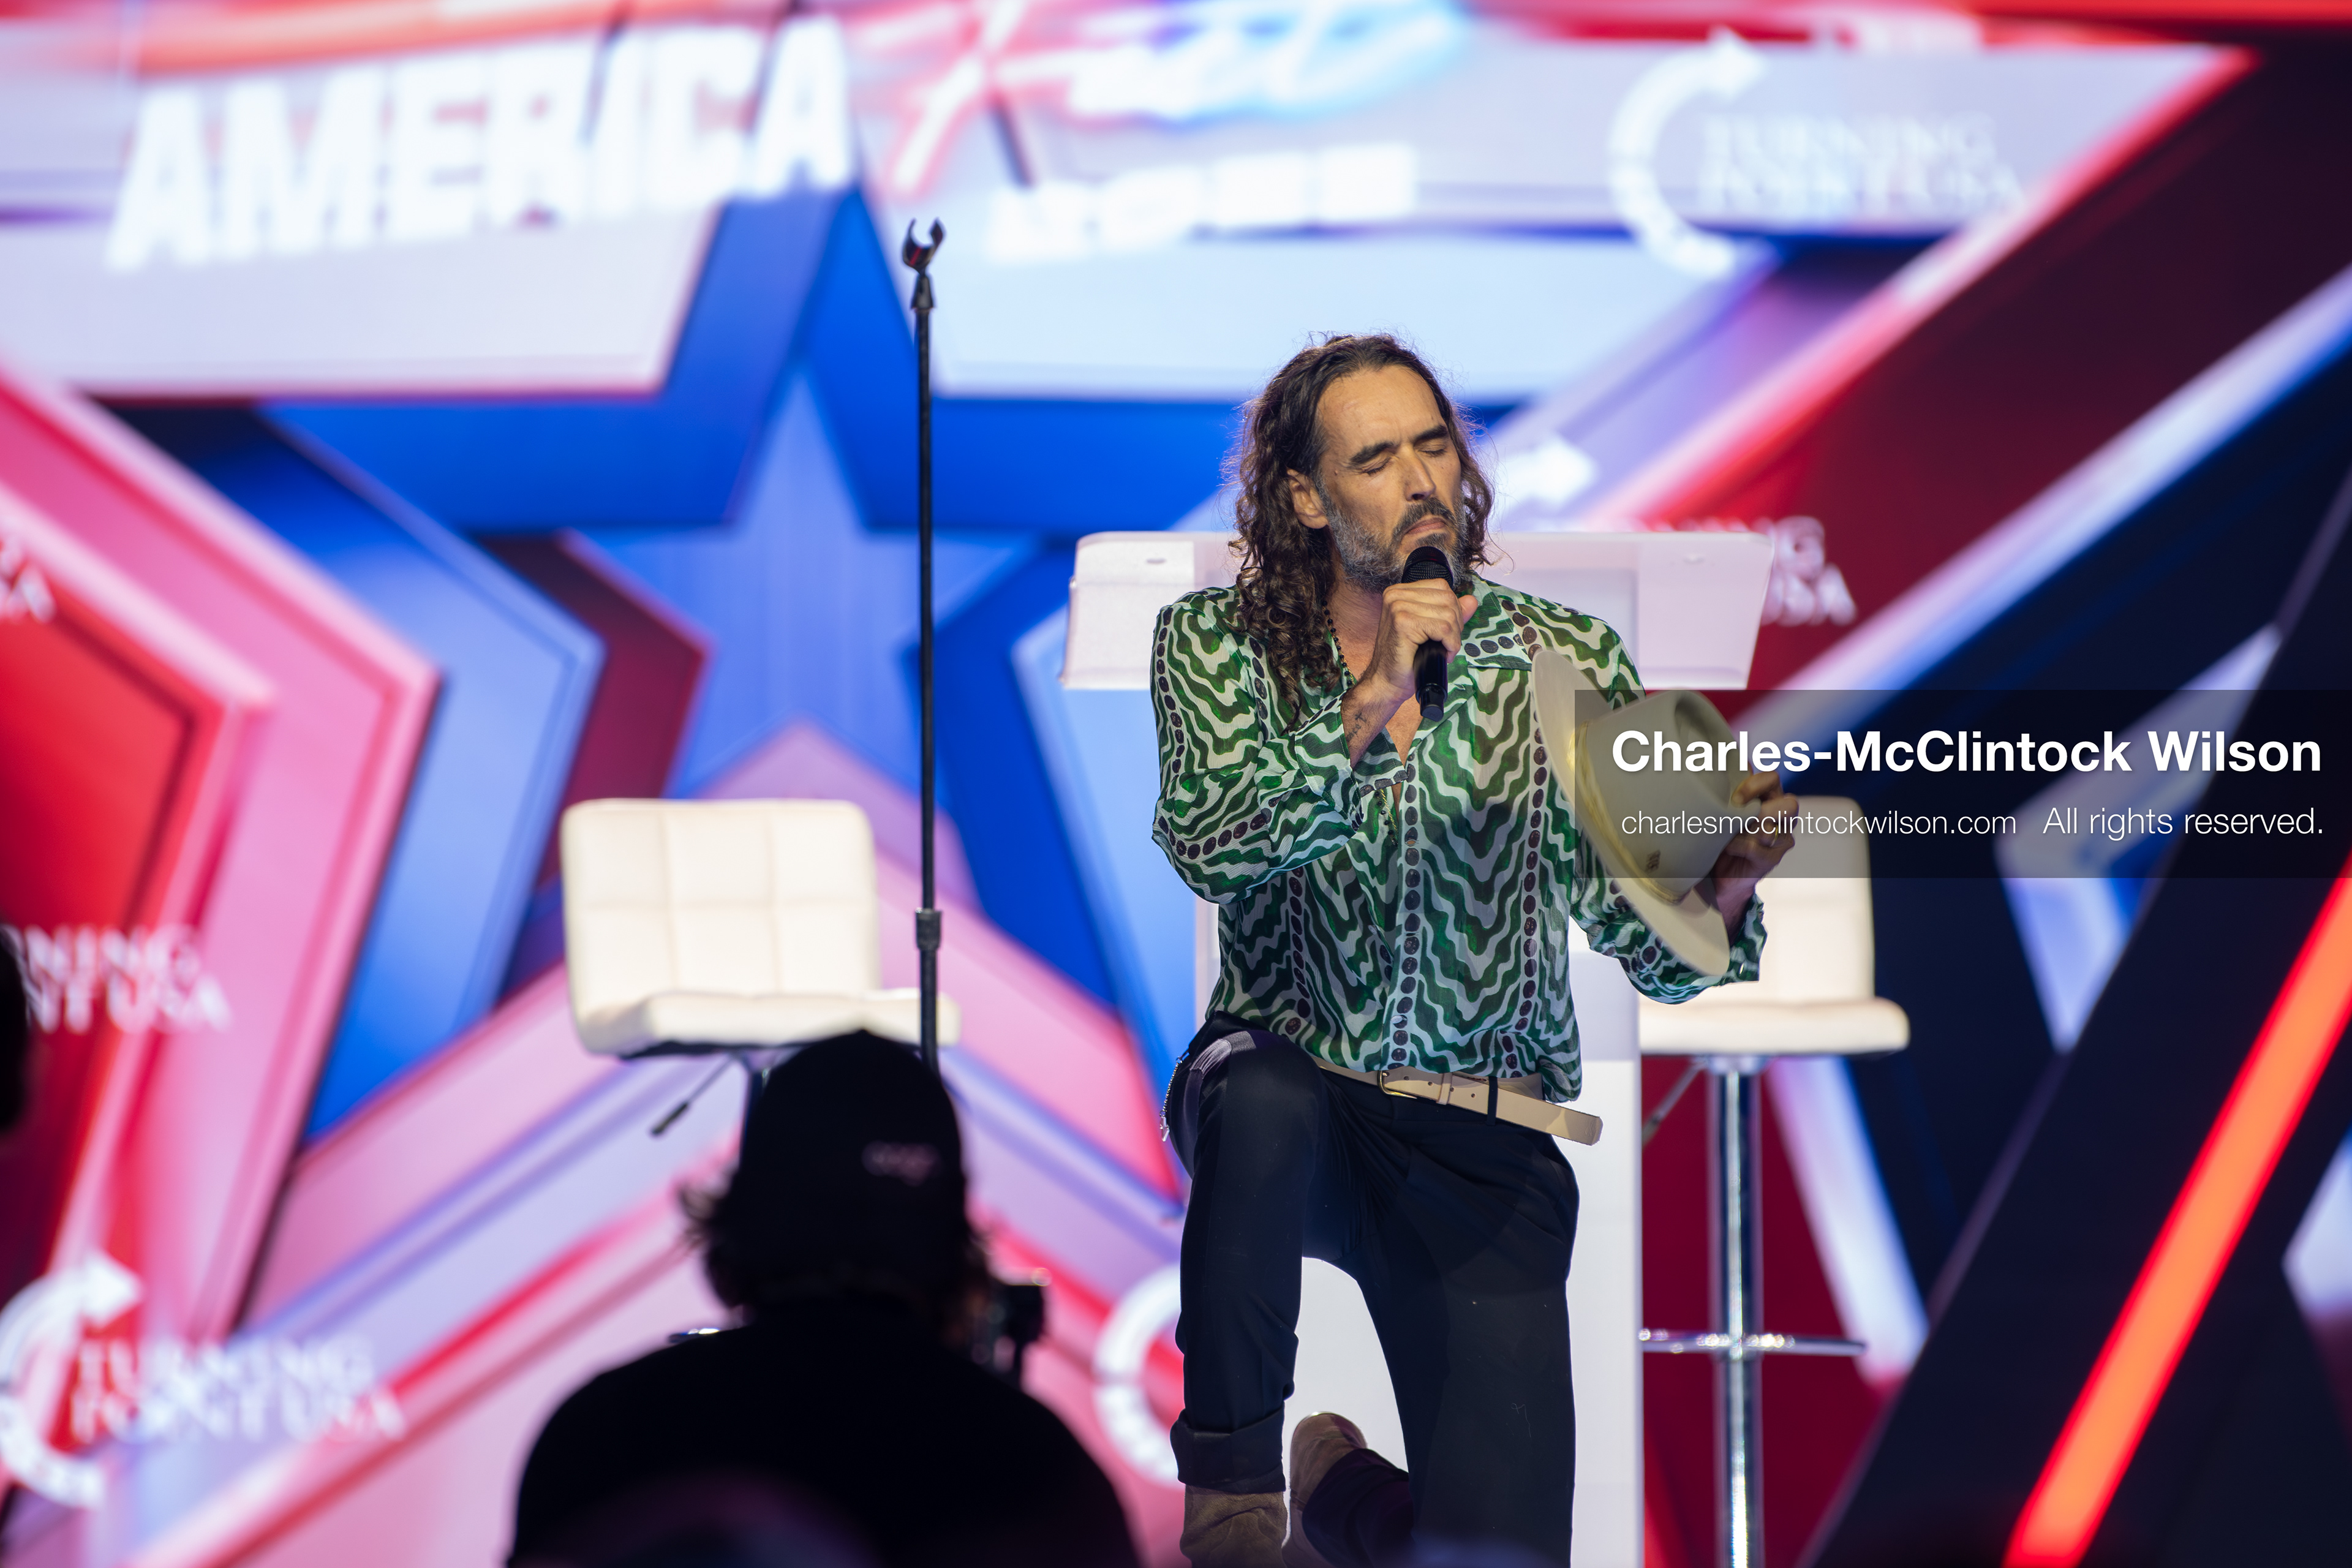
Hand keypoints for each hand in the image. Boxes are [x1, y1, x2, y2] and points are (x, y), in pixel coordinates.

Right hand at [1341, 580, 1476, 761]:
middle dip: (1455, 625)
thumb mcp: (1431, 630)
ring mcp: (1397, 607)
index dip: (1452, 611)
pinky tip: (1441, 654)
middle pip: (1447, 599)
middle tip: (1445, 645)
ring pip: (1448, 614)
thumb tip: (1471, 600)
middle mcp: (1396, 595)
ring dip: (1453, 637)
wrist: (1387, 682)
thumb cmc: (1406, 659)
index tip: (1445, 633)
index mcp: (1399, 592)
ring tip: (1442, 650)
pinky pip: (1443, 628)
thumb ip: (1450, 613)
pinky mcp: (1403, 623)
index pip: (1442, 587)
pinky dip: (1449, 644)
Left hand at [1709, 772, 1795, 929]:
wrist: (1718, 874)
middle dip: (1761, 806)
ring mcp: (1779, 840)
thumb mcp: (1722, 808)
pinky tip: (1725, 846)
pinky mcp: (1771, 859)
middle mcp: (1781, 818)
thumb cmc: (1721, 834)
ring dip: (1748, 827)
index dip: (1755, 783)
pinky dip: (1738, 845)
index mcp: (1770, 798)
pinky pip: (1757, 848)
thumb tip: (1721, 761)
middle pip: (1790, 804)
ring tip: (1728, 831)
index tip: (1733, 795)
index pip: (1773, 779)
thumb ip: (1726, 789)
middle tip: (1736, 810)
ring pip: (1775, 828)